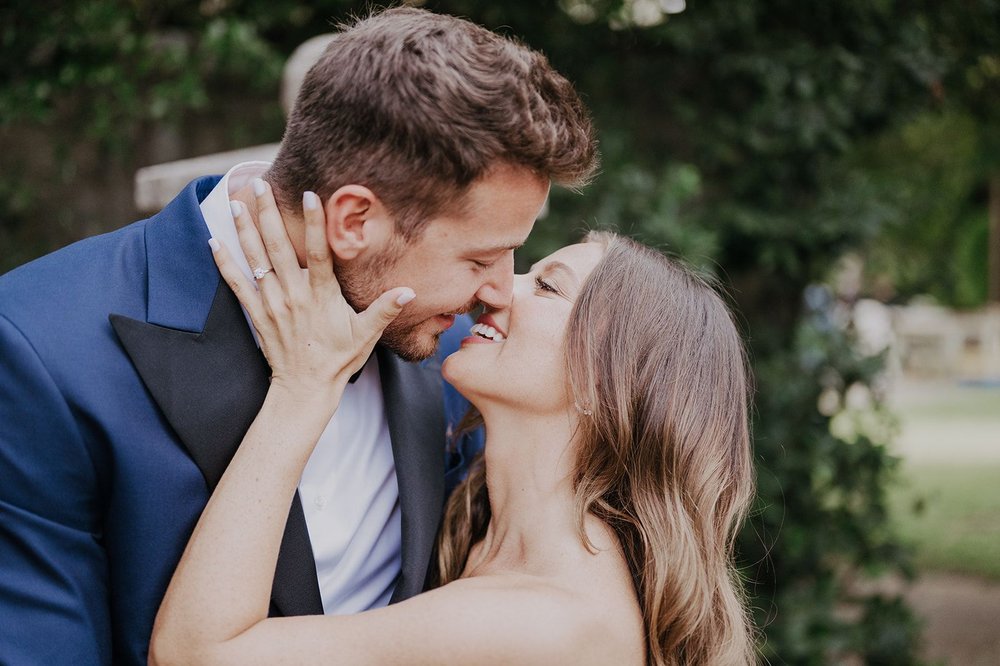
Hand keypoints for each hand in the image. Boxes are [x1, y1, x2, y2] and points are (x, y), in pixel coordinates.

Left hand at [209, 180, 414, 394]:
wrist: (305, 388)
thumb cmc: (338, 359)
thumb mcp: (366, 335)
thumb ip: (385, 309)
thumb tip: (409, 291)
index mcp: (321, 296)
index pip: (320, 253)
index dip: (316, 224)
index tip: (310, 196)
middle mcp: (293, 295)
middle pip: (279, 248)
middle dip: (269, 214)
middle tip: (261, 184)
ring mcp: (272, 304)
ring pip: (255, 260)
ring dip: (245, 230)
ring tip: (237, 202)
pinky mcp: (257, 314)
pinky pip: (236, 284)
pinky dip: (224, 263)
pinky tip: (214, 241)